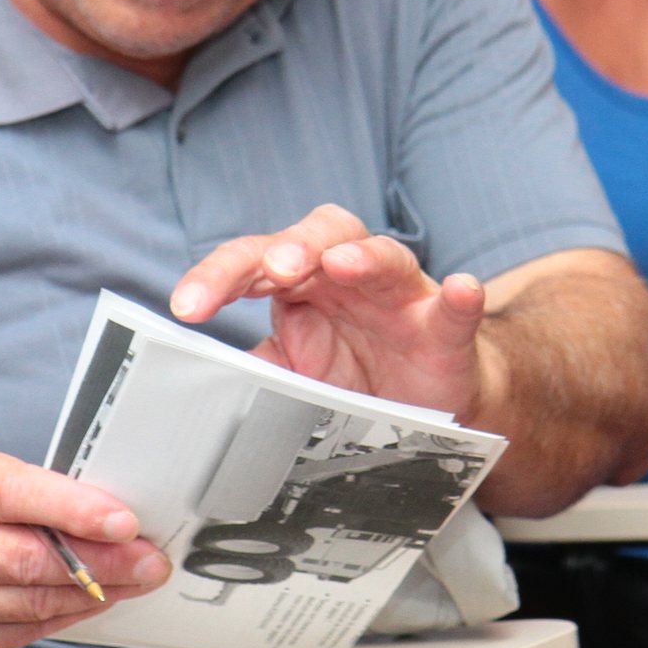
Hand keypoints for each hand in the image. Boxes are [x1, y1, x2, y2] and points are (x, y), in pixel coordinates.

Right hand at [0, 443, 168, 647]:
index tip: (123, 520)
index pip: (11, 495)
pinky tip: (89, 600)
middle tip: (147, 557)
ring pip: (30, 602)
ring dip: (93, 592)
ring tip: (132, 578)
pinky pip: (20, 632)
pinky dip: (63, 616)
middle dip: (103, 561)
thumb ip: (22, 484)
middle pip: (27, 560)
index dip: (74, 510)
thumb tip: (101, 508)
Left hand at [171, 205, 486, 415]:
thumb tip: (195, 384)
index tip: (187, 306)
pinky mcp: (443, 326)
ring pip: (384, 256)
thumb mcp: (292, 380)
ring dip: (362, 255)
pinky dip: (460, 297)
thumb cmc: (353, 381)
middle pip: (315, 238)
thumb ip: (253, 371)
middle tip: (272, 269)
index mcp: (301, 284)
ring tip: (341, 262)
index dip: (218, 278)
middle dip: (289, 247)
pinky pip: (455, 305)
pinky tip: (460, 289)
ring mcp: (400, 296)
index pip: (253, 263)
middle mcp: (348, 275)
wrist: (423, 409)